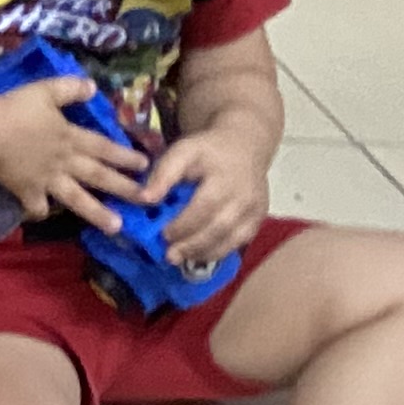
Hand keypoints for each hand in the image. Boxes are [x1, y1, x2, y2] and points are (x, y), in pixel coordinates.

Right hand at [0, 73, 148, 232]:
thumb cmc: (15, 108)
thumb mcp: (46, 90)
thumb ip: (70, 88)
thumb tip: (92, 86)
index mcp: (71, 138)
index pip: (105, 148)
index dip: (126, 156)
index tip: (146, 165)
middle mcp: (64, 162)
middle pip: (99, 176)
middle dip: (125, 188)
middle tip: (147, 200)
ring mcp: (46, 179)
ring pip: (77, 199)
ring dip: (98, 213)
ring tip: (117, 227)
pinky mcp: (26, 190)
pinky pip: (37, 205)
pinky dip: (40, 211)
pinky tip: (43, 213)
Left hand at [138, 123, 271, 269]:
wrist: (244, 146)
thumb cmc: (207, 151)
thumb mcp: (182, 152)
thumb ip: (163, 174)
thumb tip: (144, 199)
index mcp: (225, 177)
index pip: (206, 205)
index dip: (184, 224)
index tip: (163, 235)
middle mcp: (245, 195)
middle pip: (221, 227)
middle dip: (193, 244)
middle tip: (169, 255)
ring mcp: (256, 209)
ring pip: (233, 239)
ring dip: (205, 252)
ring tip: (180, 258)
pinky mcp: (259, 219)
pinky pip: (240, 241)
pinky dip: (219, 251)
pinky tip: (199, 254)